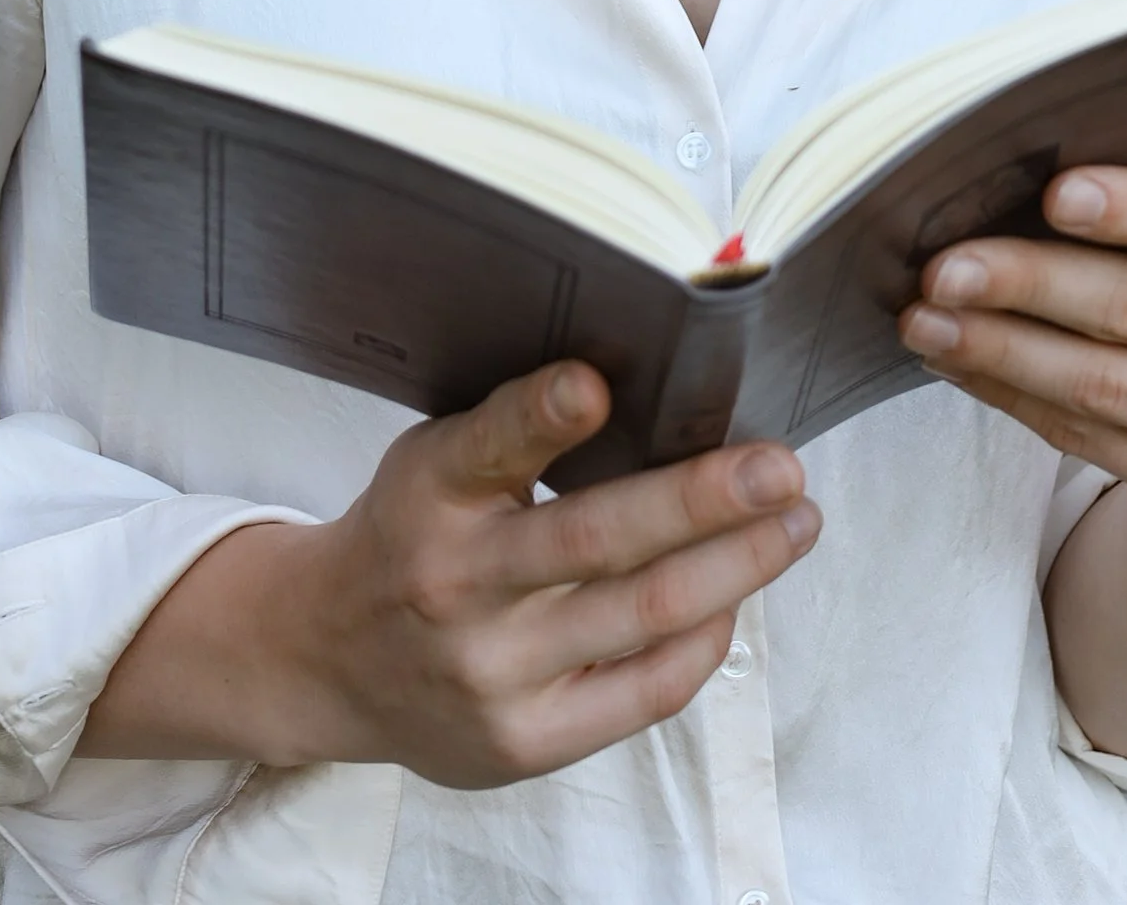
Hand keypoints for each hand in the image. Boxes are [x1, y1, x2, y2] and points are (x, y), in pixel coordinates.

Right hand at [83, 359, 819, 785]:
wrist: (330, 660)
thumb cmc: (413, 531)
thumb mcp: (437, 460)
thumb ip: (518, 429)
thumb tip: (651, 388)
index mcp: (430, 490)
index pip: (486, 445)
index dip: (541, 414)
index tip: (594, 383)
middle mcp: (456, 581)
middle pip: (595, 540)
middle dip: (703, 500)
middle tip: (782, 467)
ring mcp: (490, 671)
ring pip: (640, 616)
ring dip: (736, 567)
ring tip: (795, 525)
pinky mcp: (522, 742)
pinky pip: (639, 692)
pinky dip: (703, 641)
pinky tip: (737, 599)